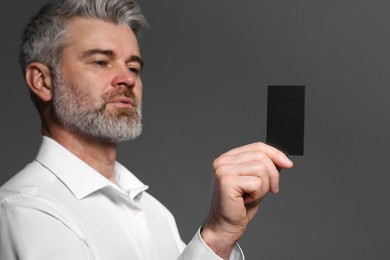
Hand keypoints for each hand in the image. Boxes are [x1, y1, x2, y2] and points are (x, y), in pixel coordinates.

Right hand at [201, 142, 292, 257]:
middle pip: (260, 156)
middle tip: (272, 190)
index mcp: (228, 158)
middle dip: (273, 174)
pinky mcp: (227, 182)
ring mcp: (223, 170)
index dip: (275, 154)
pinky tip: (246, 201)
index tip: (288, 164)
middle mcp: (223, 161)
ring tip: (252, 196)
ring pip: (260, 168)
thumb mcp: (255, 182)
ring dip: (263, 186)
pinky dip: (257, 195)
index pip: (257, 146)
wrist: (225, 226)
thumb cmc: (239, 206)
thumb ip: (263, 168)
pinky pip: (256, 182)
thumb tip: (282, 159)